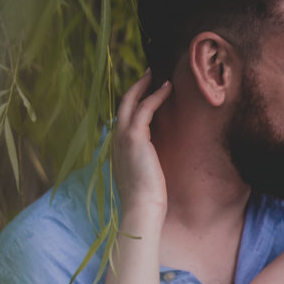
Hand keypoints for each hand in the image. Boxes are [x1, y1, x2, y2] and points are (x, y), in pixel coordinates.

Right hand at [113, 70, 171, 217]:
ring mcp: (122, 137)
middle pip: (123, 105)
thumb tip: (154, 161)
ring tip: (159, 77)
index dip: (132, 105)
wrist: (141, 208)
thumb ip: (145, 164)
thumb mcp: (144, 177)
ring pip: (131, 102)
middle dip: (135, 88)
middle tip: (149, 74)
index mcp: (117, 150)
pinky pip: (145, 108)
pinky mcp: (134, 137)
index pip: (122, 120)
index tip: (144, 94)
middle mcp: (115, 140)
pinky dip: (156, 96)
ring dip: (145, 87)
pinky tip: (167, 88)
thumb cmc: (146, 200)